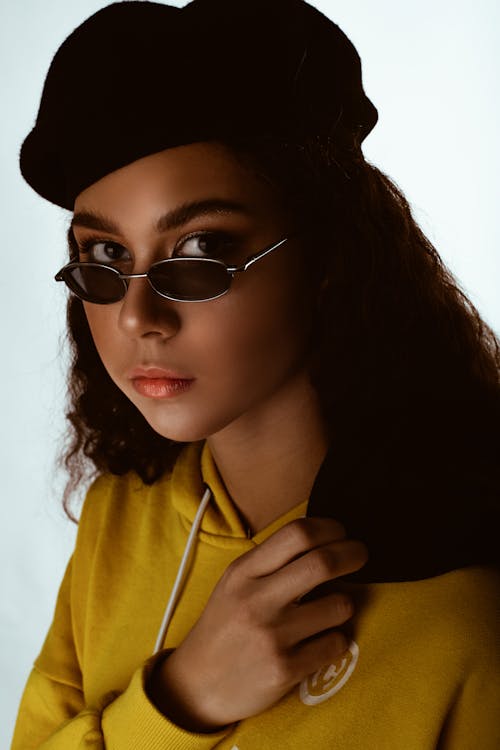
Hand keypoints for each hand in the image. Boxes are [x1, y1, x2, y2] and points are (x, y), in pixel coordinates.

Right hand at [149, 517, 367, 730]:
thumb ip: (271, 562)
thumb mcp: (235, 583)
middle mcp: (257, 600)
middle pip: (322, 562)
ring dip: (345, 603)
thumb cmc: (224, 626)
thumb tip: (323, 540)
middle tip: (360, 555)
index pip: (296, 534)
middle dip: (353, 554)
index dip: (329, 528)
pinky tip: (324, 640)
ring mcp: (272, 636)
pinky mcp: (285, 669)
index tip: (341, 533)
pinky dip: (338, 639)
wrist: (196, 685)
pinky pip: (335, 644)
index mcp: (243, 572)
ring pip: (338, 605)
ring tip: (334, 608)